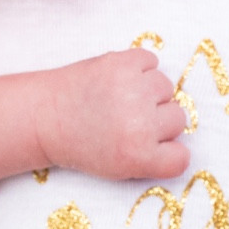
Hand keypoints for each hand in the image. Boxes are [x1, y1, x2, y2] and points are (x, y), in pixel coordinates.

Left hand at [38, 48, 190, 179]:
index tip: (149, 147)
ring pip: (167, 87)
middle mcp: (140, 124)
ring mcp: (133, 90)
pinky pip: (151, 60)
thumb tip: (182, 130)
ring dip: (151, 91)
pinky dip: (140, 67)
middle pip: (178, 119)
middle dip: (158, 120)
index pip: (182, 156)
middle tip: (129, 121)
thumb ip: (154, 155)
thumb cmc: (85, 144)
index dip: (167, 150)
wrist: (46, 117)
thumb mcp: (121, 168)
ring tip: (123, 98)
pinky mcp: (121, 62)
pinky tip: (120, 80)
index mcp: (140, 156)